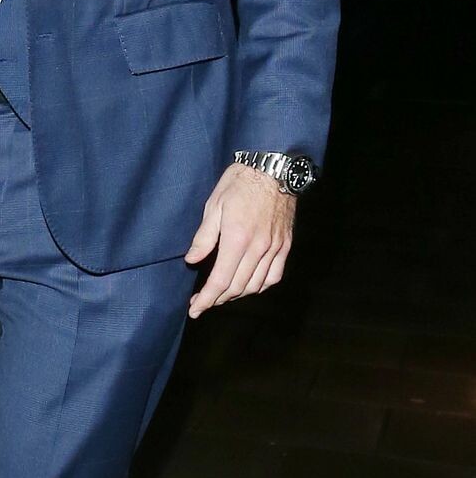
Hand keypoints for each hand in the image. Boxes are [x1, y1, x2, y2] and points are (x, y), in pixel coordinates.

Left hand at [184, 163, 294, 318]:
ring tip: (221, 296)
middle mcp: (258, 248)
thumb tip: (192, 260)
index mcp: (237, 239)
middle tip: (202, 302)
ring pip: (255, 285)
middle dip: (217, 300)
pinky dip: (259, 287)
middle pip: (237, 287)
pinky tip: (248, 286)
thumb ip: (204, 237)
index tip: (195, 309)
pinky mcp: (285, 245)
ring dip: (236, 296)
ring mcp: (274, 248)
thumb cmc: (240, 182)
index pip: (220, 280)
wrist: (275, 168)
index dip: (206, 299)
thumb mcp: (214, 205)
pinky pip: (274, 276)